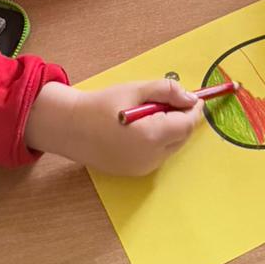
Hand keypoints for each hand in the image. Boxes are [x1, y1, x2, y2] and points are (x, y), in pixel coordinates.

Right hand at [25, 78, 202, 175]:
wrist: (70, 128)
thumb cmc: (101, 106)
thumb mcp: (135, 90)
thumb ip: (167, 91)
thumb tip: (191, 99)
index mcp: (152, 136)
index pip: (187, 124)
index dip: (193, 110)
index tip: (194, 97)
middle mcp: (151, 157)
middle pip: (182, 137)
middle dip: (182, 119)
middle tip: (169, 100)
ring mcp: (143, 168)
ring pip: (172, 147)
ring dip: (171, 130)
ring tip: (150, 112)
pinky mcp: (135, 173)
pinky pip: (158, 155)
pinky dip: (159, 141)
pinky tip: (141, 127)